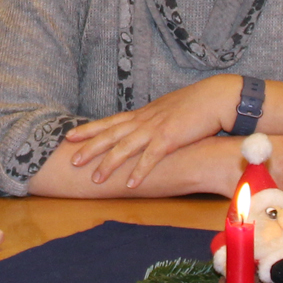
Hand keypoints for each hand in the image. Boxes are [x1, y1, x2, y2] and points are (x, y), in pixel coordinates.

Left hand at [65, 75, 234, 187]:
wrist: (214, 97)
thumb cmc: (193, 105)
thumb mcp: (166, 111)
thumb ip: (151, 120)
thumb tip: (141, 128)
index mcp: (142, 114)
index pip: (109, 122)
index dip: (88, 130)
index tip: (68, 137)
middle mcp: (144, 120)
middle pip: (110, 135)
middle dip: (90, 148)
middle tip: (71, 160)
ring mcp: (155, 129)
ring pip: (125, 148)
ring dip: (109, 164)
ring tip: (95, 179)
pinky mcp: (170, 139)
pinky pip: (151, 158)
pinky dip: (139, 172)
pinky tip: (130, 185)